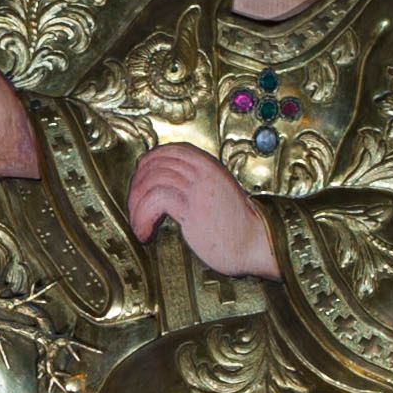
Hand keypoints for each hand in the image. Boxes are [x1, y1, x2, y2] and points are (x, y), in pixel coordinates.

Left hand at [127, 144, 277, 277]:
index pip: (166, 151)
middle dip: (136, 187)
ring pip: (150, 181)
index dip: (147, 166)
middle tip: (136, 209)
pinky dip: (143, 216)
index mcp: (206, 163)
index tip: (140, 187)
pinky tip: (145, 232)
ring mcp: (196, 186)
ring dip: (137, 205)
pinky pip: (155, 200)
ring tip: (139, 225)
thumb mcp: (216, 191)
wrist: (256, 242)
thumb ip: (195, 182)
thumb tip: (161, 185)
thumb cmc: (235, 224)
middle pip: (153, 164)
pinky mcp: (192, 206)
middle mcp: (201, 169)